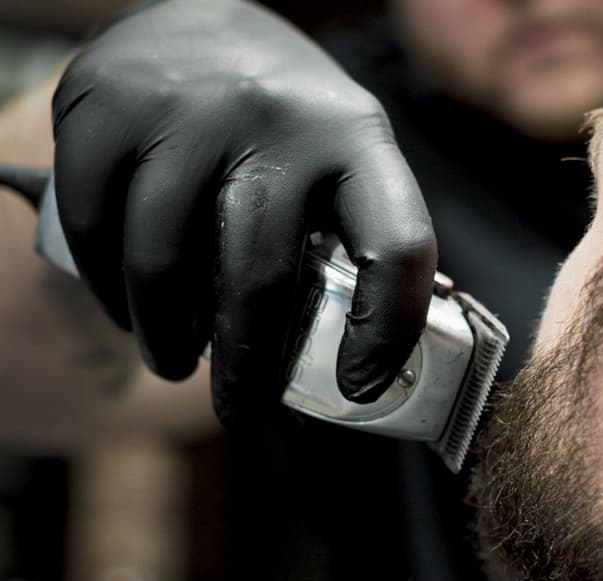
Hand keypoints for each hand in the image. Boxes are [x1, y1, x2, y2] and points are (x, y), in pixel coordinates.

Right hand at [52, 0, 436, 424]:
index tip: (359, 387)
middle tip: (238, 409)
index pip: (397, 245)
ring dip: (167, 339)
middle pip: (259, 277)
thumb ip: (343, 245)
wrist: (198, 17)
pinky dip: (109, 290)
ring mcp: (186, 106)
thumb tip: (337, 369)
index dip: (387, 331)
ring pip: (165, 262)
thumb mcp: (339, 164)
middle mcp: (277, 117)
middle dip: (246, 369)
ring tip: (173, 361)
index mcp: (358, 140)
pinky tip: (128, 309)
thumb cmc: (280, 128)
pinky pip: (97, 227)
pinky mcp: (104, 102)